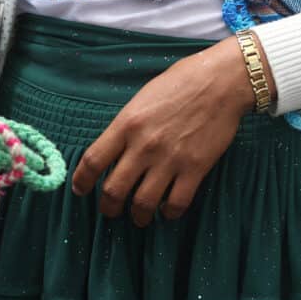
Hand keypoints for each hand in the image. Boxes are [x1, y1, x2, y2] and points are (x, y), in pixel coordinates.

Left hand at [71, 36, 272, 226]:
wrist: (221, 81)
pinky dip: (168, 213)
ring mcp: (169, 159)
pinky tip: (166, 211)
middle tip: (111, 210)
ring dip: (137, 216)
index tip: (80, 190)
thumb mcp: (141, 99)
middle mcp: (143, 146)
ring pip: (142, 203)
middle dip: (108, 207)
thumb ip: (126, 127)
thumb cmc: (180, 83)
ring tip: (138, 218)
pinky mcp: (195, 169)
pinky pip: (176, 203)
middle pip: (114, 190)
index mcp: (126, 125)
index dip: (81, 181)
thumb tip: (113, 151)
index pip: (92, 161)